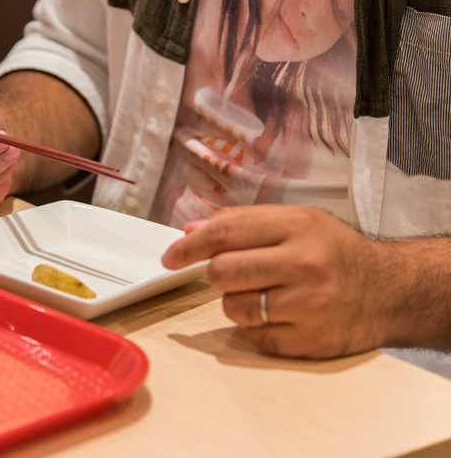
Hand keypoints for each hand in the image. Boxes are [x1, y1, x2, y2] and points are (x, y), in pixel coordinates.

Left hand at [161, 205, 404, 358]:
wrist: (392, 292)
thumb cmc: (337, 253)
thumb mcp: (298, 221)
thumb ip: (243, 223)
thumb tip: (192, 231)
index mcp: (297, 227)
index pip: (224, 234)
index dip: (188, 246)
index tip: (170, 257)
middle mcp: (303, 264)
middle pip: (221, 273)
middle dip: (217, 275)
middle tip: (233, 274)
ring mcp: (307, 306)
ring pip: (233, 307)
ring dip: (237, 302)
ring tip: (267, 293)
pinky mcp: (308, 341)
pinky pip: (254, 336)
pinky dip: (258, 327)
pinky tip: (283, 314)